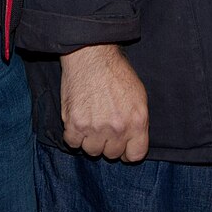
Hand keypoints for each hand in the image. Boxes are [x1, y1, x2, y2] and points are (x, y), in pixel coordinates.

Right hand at [59, 43, 149, 160]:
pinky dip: (73, 135)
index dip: (128, 151)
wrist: (91, 55)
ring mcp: (95, 128)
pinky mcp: (74, 124)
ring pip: (92, 151)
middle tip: (103, 125)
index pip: (136, 155)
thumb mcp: (139, 95)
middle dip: (108, 142)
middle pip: (112, 154)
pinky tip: (78, 121)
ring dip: (90, 139)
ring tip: (90, 121)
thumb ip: (138, 122)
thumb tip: (132, 140)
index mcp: (137, 122)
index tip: (122, 145)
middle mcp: (118, 128)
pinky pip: (72, 143)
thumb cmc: (115, 72)